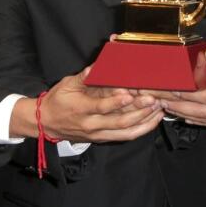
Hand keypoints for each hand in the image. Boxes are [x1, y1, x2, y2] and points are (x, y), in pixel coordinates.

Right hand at [12, 69, 163, 142]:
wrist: (46, 124)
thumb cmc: (58, 101)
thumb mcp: (66, 85)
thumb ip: (83, 77)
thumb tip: (95, 67)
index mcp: (80, 109)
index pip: (100, 107)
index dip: (115, 103)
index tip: (129, 95)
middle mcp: (91, 125)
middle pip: (118, 122)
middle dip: (138, 112)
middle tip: (154, 101)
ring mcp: (98, 134)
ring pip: (125, 132)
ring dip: (144, 122)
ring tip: (159, 110)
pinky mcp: (103, 139)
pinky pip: (125, 137)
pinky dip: (141, 130)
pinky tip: (152, 121)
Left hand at [159, 49, 205, 127]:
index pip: (203, 95)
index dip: (182, 93)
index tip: (165, 89)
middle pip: (197, 110)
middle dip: (174, 104)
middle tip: (154, 99)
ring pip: (202, 118)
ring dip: (181, 113)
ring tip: (163, 107)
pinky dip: (195, 120)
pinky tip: (185, 118)